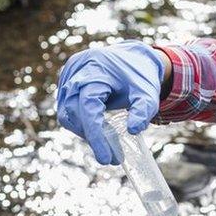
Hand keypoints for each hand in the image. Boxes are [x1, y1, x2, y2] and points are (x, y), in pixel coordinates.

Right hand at [56, 40, 165, 163]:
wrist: (134, 57)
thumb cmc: (141, 76)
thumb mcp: (148, 94)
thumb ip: (144, 111)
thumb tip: (134, 130)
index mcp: (96, 70)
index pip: (88, 107)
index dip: (95, 135)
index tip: (106, 158)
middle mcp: (77, 71)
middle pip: (74, 112)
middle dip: (91, 137)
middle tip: (112, 158)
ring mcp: (68, 75)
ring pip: (67, 112)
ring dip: (84, 131)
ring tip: (107, 144)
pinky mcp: (67, 81)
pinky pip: (67, 107)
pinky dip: (81, 122)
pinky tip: (99, 130)